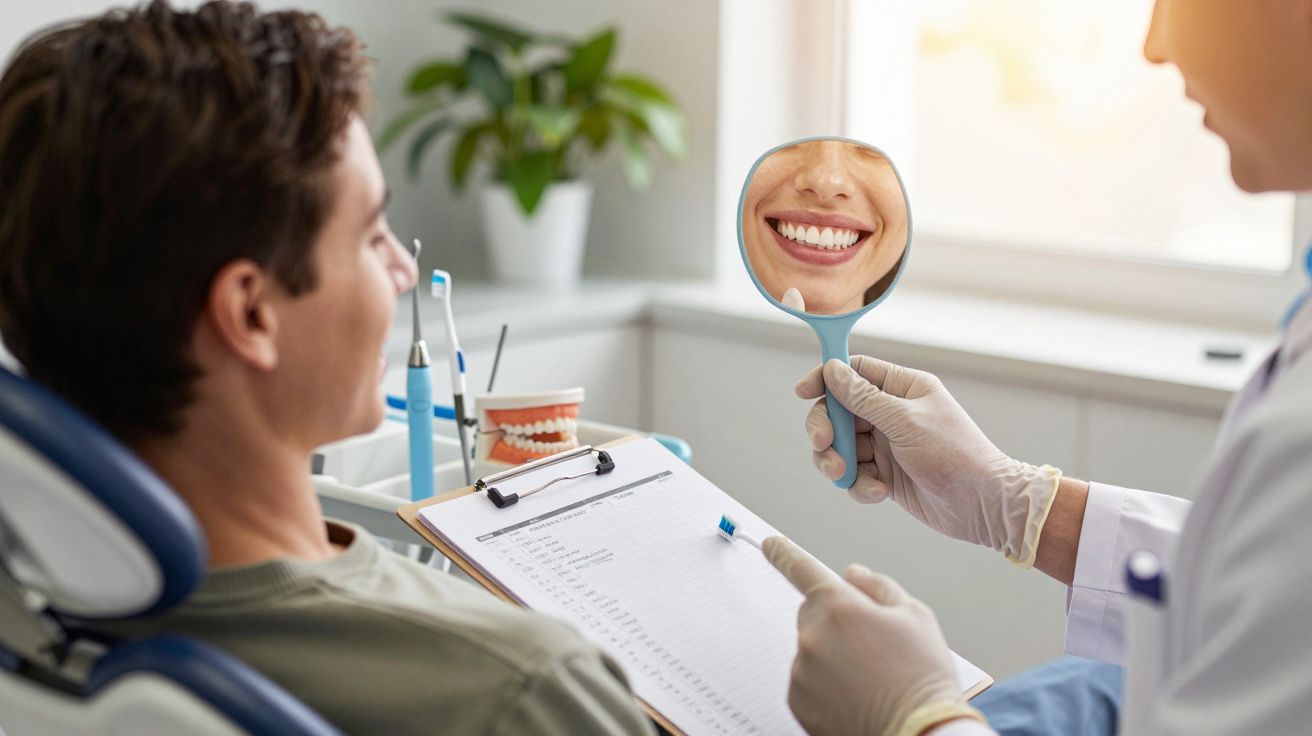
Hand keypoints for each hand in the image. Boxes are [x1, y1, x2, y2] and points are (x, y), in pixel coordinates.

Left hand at [763, 536, 985, 735]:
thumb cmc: (922, 677)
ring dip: (833, 655)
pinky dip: (825, 684)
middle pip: (814, 613)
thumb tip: (853, 574)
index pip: (802, 569)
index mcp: (840, 607)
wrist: (919, 734)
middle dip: (836, 620)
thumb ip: (878, 586)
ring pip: (812, 648)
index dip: (784, 553)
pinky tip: (855, 695)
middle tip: (873, 645)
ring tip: (870, 678)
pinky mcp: (797, 699)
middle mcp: (812, 635)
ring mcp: (802, 669)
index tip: (770, 544)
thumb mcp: (915, 616)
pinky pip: (807, 679)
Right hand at [797, 356, 1060, 566]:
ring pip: (842, 446)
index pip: (854, 372)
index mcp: (903, 389)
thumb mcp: (905, 421)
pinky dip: (859, 485)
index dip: (826, 378)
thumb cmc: (955, 455)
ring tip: (846, 476)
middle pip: (839, 412)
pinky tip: (878, 494)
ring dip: (837, 461)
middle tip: (823, 446)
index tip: (802, 392)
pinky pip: (855, 475)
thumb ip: (864, 398)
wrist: (984, 506)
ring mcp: (888, 445)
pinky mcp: (886, 475)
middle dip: (826, 429)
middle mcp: (892, 414)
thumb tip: (832, 371)